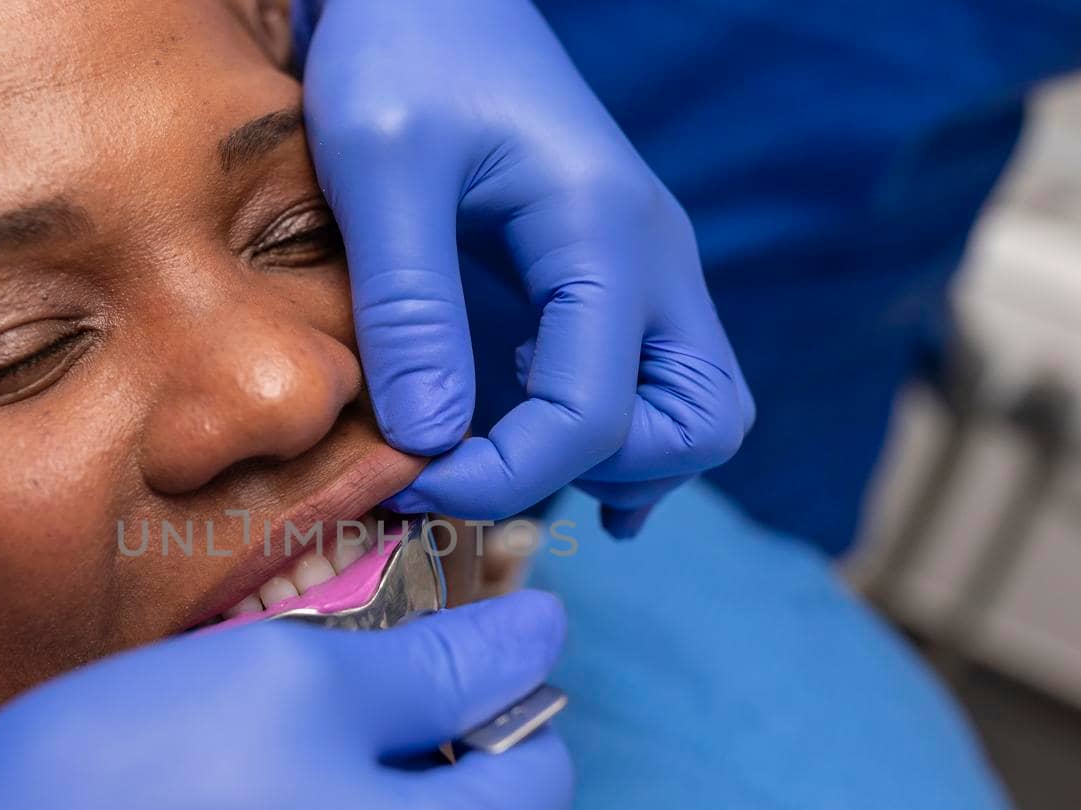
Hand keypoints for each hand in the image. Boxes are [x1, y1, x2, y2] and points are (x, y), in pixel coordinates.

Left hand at [297, 0, 753, 534]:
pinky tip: (535, 449)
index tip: (406, 481)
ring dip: (619, 463)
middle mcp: (656, 259)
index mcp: (605, 233)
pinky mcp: (620, 281)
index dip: (502, 477)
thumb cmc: (401, 57)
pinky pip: (662, 388)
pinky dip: (618, 438)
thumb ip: (408, 305)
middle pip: (700, 425)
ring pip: (698, 414)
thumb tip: (428, 443)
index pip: (595, 416)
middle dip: (592, 475)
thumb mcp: (380, 167)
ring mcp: (650, 271)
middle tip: (477, 470)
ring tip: (501, 459)